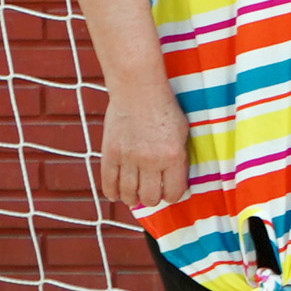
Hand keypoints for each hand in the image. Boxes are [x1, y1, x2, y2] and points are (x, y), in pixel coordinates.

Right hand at [95, 84, 190, 213]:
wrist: (138, 91)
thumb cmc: (165, 109)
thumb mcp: (182, 133)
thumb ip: (178, 157)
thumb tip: (173, 180)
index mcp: (173, 156)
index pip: (174, 191)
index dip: (172, 196)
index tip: (170, 194)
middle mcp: (151, 161)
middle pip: (150, 196)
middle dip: (152, 199)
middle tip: (151, 196)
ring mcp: (128, 158)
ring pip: (128, 192)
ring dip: (132, 198)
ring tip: (134, 198)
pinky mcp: (110, 153)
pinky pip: (108, 181)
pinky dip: (112, 192)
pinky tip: (116, 196)